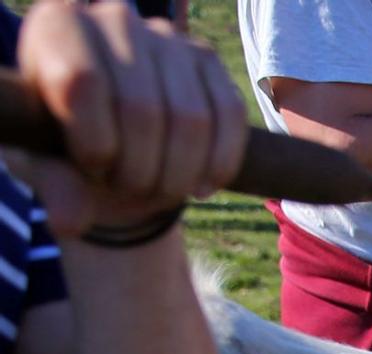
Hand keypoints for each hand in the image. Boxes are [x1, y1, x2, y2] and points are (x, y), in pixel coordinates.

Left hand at [4, 1, 247, 236]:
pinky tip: (199, 185)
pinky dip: (218, 165)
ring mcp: (167, 37)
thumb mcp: (49, 168)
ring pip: (191, 119)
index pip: (83, 83)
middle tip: (130, 188)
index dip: (94, 144)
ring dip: (179, 174)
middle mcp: (112, 18)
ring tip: (160, 188)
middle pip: (142, 108)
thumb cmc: (70, 151)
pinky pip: (229, 119)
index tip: (92, 168)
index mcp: (57, 30)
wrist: (114, 149)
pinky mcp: (208, 61)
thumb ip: (56, 188)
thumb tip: (69, 222)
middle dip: (140, 169)